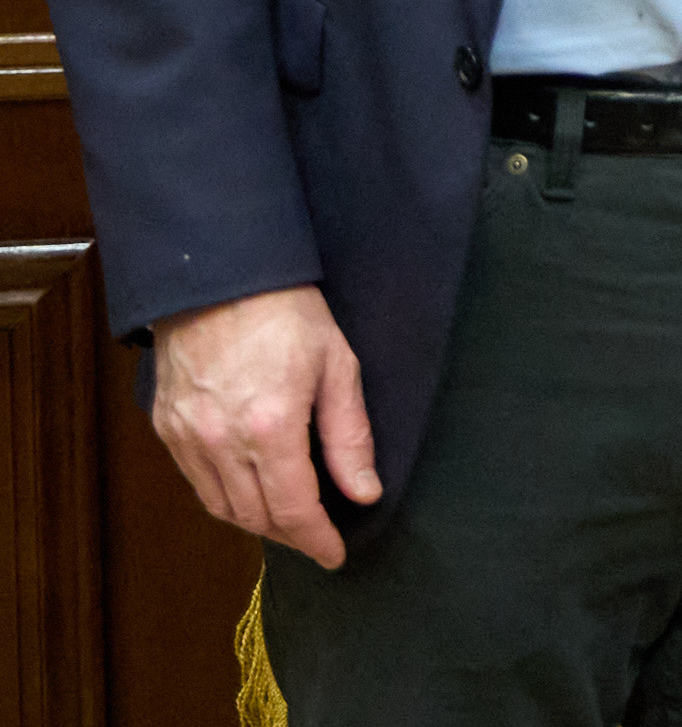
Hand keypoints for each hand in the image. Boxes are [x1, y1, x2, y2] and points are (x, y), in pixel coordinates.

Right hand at [149, 285, 381, 568]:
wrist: (220, 277)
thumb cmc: (287, 314)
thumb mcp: (337, 367)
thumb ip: (350, 437)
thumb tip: (364, 492)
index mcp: (270, 428)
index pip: (293, 510)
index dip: (316, 540)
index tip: (335, 555)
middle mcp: (221, 442)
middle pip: (255, 517)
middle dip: (290, 536)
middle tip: (317, 537)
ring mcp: (187, 437)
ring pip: (221, 507)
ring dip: (256, 522)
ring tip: (289, 520)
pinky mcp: (166, 427)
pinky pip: (196, 482)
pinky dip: (224, 497)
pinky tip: (250, 490)